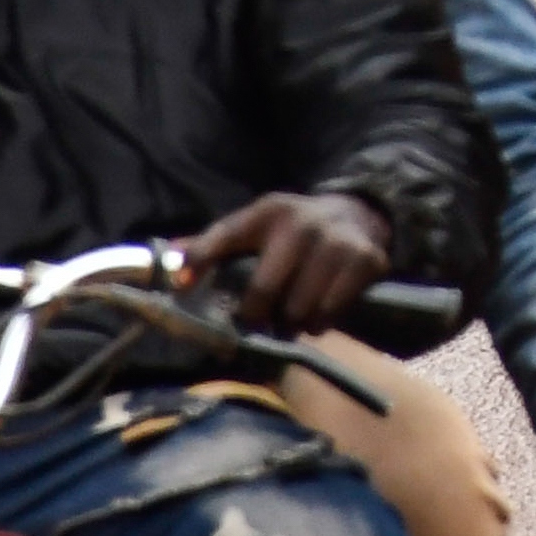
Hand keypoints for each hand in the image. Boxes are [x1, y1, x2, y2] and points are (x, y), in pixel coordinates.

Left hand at [191, 189, 392, 333]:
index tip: (180, 286)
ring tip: (293, 315)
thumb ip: (214, 246)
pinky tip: (319, 311)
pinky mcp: (365, 260)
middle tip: (260, 321)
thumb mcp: (256, 228)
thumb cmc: (293, 232)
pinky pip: (329, 312)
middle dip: (257, 315)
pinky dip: (320, 322)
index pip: (225, 235)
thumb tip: (170, 267)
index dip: (200, 260)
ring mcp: (336, 241)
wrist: (359, 214)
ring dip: (292, 323)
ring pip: (297, 309)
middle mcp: (301, 222)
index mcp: (268, 212)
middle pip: (263, 292)